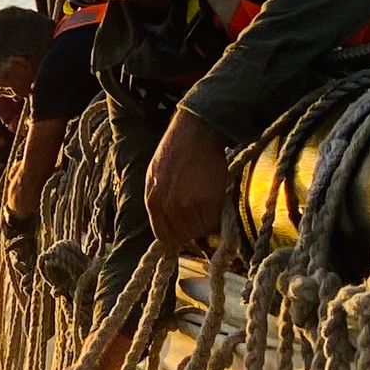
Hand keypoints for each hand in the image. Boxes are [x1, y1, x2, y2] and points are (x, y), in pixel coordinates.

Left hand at [146, 106, 230, 254]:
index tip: (187, 229)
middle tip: (202, 216)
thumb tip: (168, 220)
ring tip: (209, 205)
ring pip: (198, 232)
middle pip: (181, 236)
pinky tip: (216, 202)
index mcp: (152, 201)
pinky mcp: (207, 202)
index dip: (176, 234)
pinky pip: (213, 223)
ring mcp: (187, 206)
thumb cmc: (177, 150)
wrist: (196, 132)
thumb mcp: (155, 175)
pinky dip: (217, 217)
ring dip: (206, 224)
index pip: (163, 235)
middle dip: (192, 230)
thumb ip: (159, 200)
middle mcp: (167, 207)